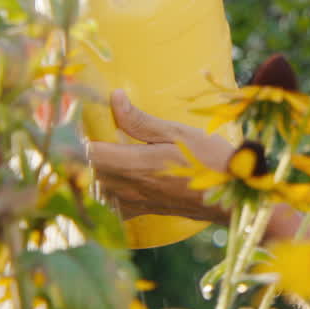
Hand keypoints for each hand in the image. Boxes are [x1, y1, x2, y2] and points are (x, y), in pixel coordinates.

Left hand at [87, 90, 233, 221]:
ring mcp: (133, 202)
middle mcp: (128, 187)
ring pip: (94, 188)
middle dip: (79, 152)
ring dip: (88, 170)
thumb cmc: (210, 161)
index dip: (78, 136)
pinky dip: (101, 192)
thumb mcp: (179, 133)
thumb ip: (141, 120)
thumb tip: (114, 98)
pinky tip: (109, 178)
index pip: (88, 153)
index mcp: (135, 164)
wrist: (232, 198)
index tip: (79, 120)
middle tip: (83, 130)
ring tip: (94, 151)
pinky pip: (109, 205)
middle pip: (86, 171)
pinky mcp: (141, 210)